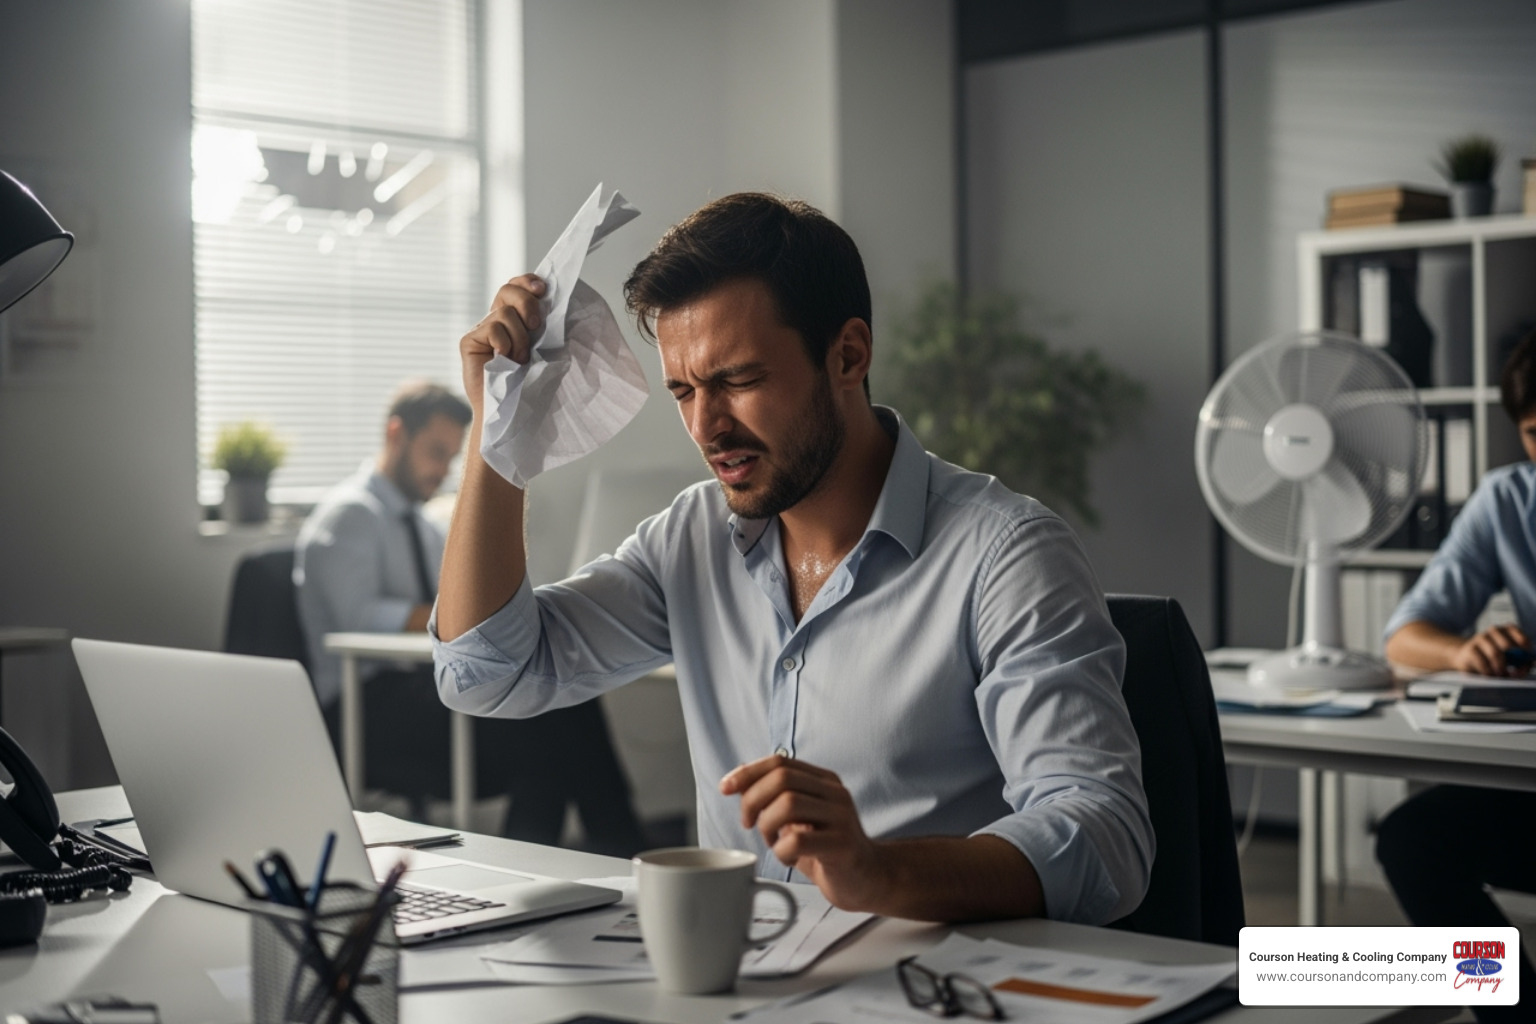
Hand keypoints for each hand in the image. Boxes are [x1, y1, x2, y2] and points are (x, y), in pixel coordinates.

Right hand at [458, 274, 545, 409]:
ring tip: (520, 359)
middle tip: (535, 326)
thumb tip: (550, 296)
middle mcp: (496, 321)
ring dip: (519, 338)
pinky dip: (505, 344)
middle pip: (507, 290)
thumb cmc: (531, 382)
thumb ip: (542, 323)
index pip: (517, 286)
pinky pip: (493, 328)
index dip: (528, 281)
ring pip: (504, 313)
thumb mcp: (543, 347)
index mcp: (515, 319)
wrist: (511, 410)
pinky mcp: (469, 341)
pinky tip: (504, 360)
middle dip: (527, 303)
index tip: (543, 289)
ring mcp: (481, 331)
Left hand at [721, 754, 887, 910]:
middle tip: (749, 824)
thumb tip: (737, 777)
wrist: (866, 879)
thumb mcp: (798, 819)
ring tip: (773, 842)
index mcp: (824, 780)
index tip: (725, 788)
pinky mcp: (842, 846)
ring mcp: (842, 818)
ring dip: (767, 827)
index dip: (747, 773)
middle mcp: (835, 793)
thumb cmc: (825, 849)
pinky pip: (798, 841)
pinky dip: (782, 852)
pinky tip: (790, 859)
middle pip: (781, 779)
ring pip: (787, 804)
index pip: (780, 762)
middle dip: (752, 801)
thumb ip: (772, 798)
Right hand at [1452, 622, 1531, 676]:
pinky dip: (1489, 671)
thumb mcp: (1510, 659)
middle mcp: (1494, 630)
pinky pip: (1483, 662)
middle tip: (1514, 673)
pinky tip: (1489, 674)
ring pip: (1495, 654)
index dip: (1524, 647)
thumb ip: (1522, 663)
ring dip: (1500, 668)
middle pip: (1507, 645)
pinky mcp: (1470, 649)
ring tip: (1500, 674)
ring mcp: (1480, 638)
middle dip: (1512, 662)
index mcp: (1507, 630)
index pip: (1520, 636)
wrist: (1467, 657)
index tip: (1526, 657)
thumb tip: (1530, 665)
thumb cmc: (1494, 658)